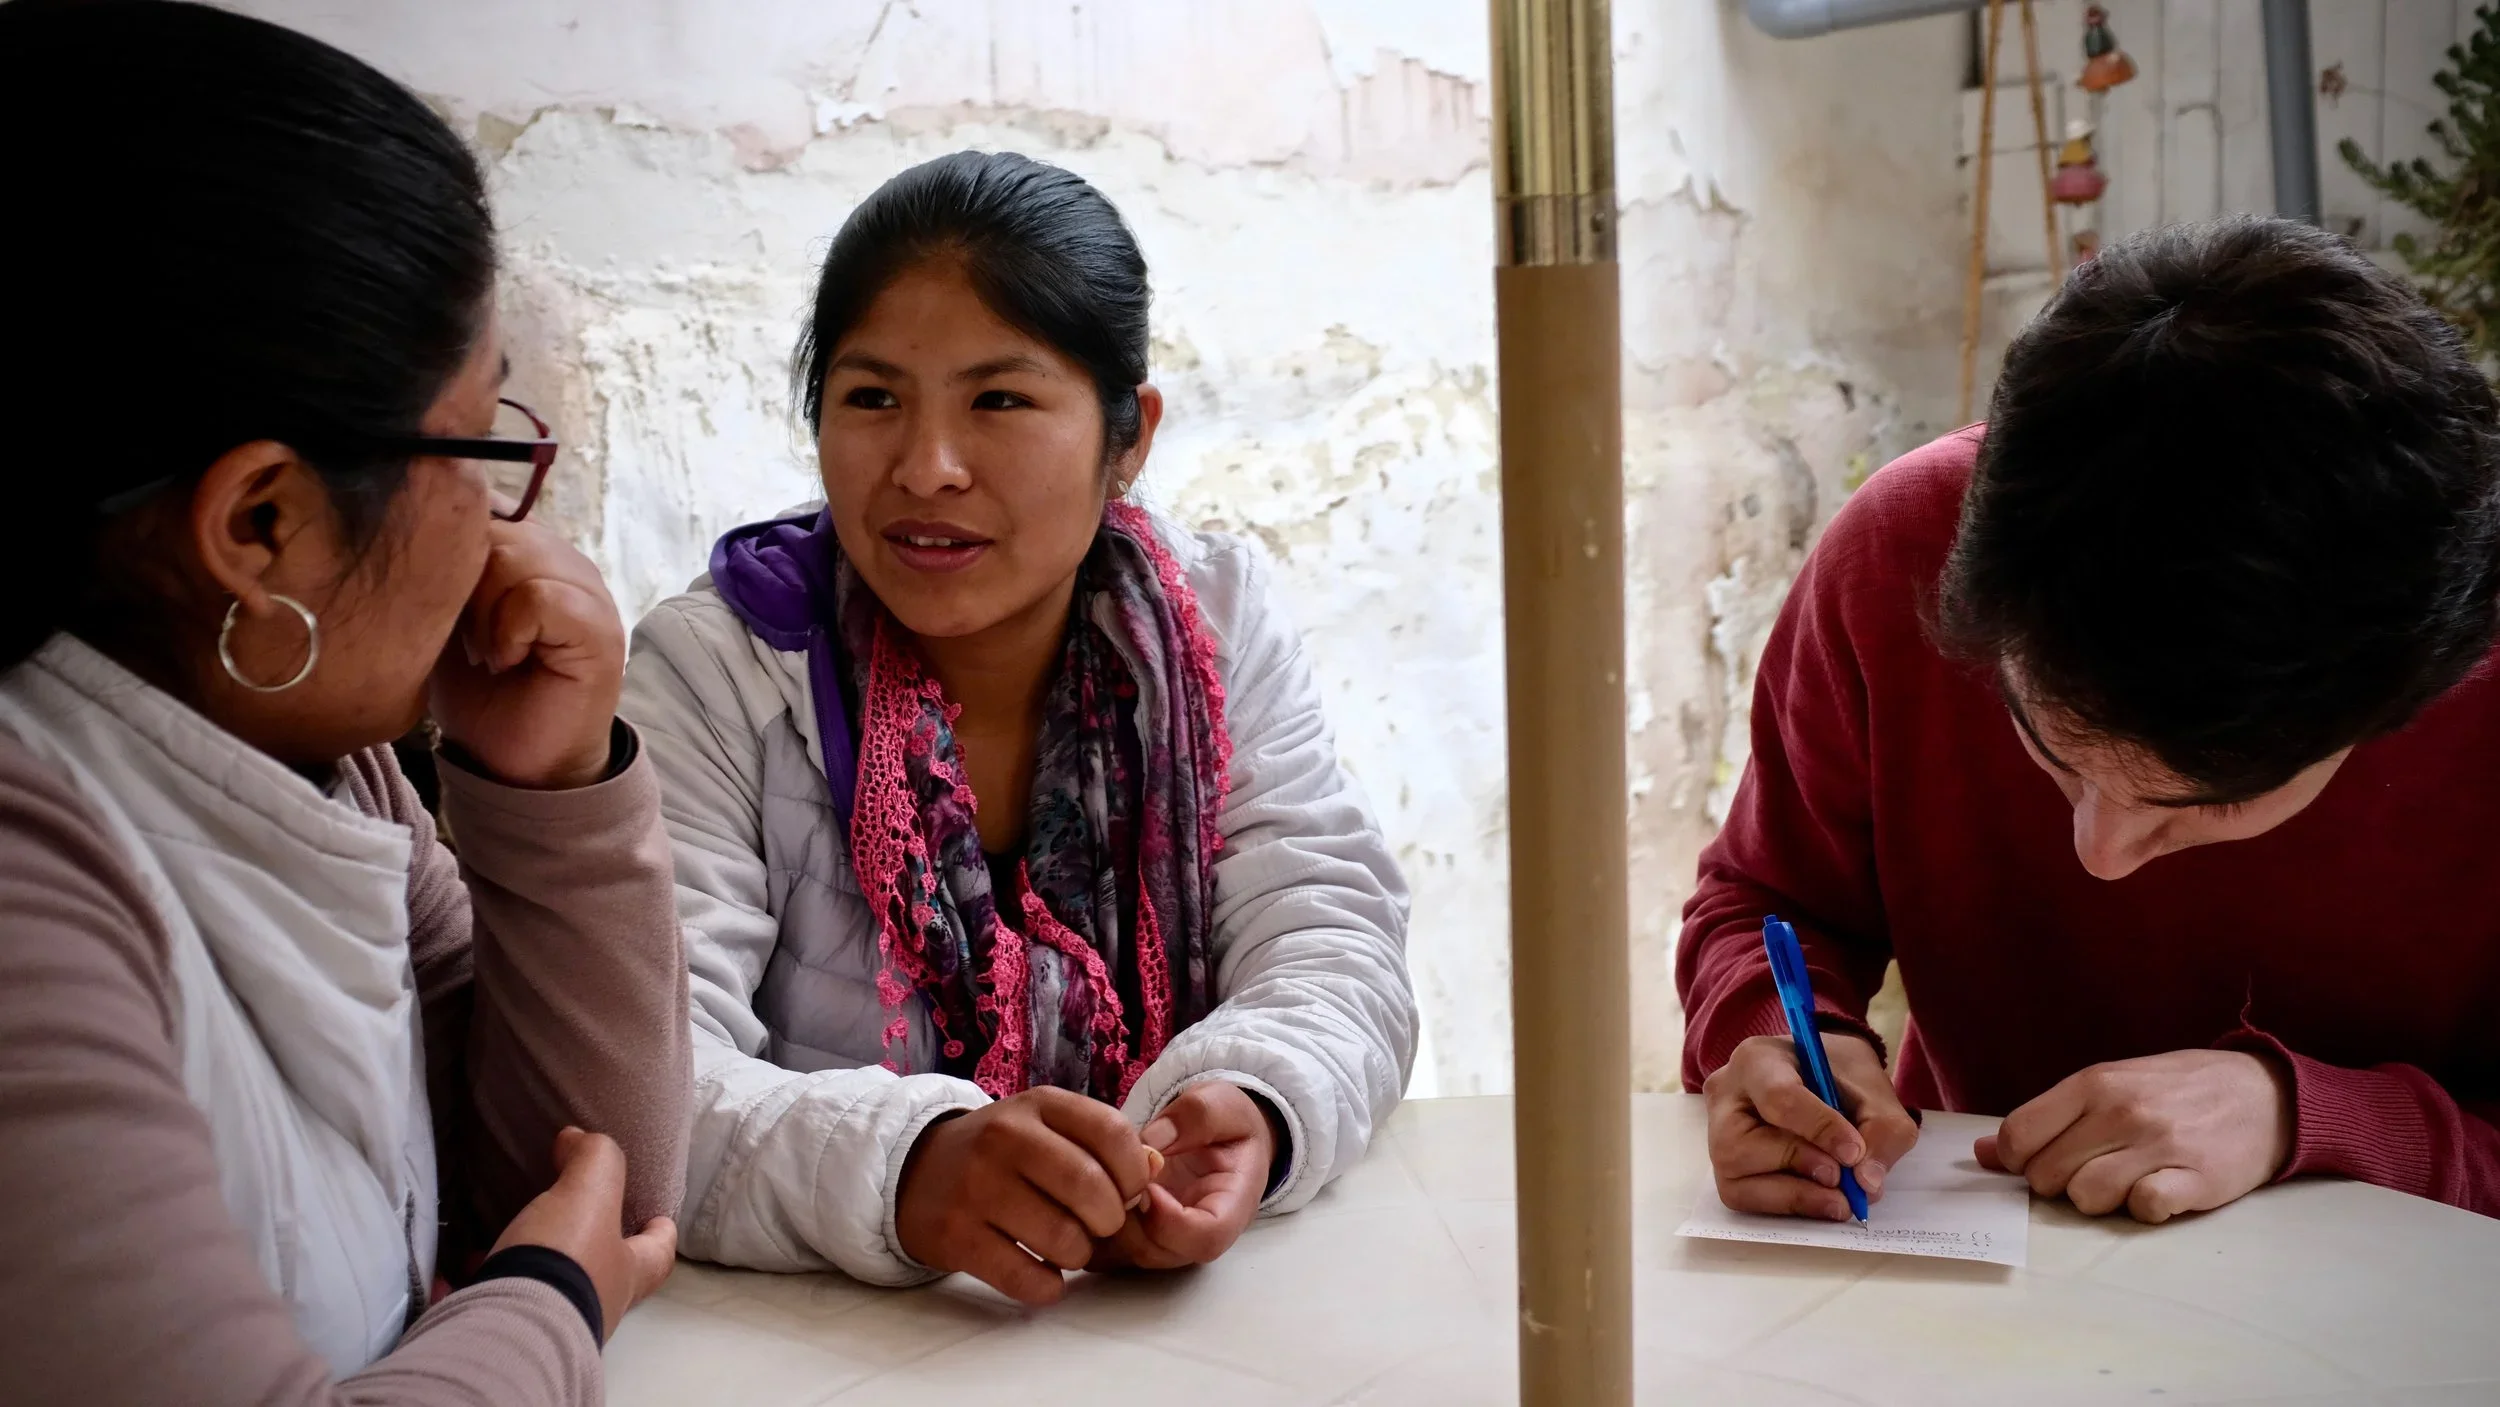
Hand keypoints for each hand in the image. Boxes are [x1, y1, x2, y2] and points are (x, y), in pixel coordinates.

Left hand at [428, 517, 623, 789]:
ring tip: (488, 651)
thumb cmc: (479, 692)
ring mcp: (588, 590)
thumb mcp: (445, 616)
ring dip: (484, 610)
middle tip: (466, 639)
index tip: (441, 603)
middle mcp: (564, 559)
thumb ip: (442, 566)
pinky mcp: (599, 628)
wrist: (513, 763)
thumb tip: (413, 522)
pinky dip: (509, 632)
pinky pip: (540, 596)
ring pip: (515, 554)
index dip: (452, 546)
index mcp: (530, 550)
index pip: (484, 505)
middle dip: (463, 582)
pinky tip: (507, 661)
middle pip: (494, 525)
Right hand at [490, 1127, 678, 1340]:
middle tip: (570, 1219)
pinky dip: (478, 1284)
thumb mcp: (589, 1194)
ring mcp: (550, 1321)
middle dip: (589, 1247)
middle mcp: (596, 1304)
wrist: (507, 1329)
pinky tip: (457, 1267)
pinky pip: (492, 1302)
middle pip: (603, 1273)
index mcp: (626, 1273)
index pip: (659, 1253)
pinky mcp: (503, 1330)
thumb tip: (578, 1139)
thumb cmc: (564, 1259)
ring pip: (545, 1288)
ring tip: (504, 1240)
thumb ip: (594, 1160)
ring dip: (530, 1265)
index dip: (661, 1233)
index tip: (660, 1217)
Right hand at [896, 1087, 1154, 1305]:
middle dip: (1110, 1220)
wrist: (915, 1172)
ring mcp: (977, 1187)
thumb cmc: (1001, 1153)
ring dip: (1079, 1255)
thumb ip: (1101, 1144)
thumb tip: (1155, 1170)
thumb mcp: (1047, 1127)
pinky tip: (1043, 1274)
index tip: (1128, 1191)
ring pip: (1063, 1239)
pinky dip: (1047, 1286)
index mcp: (1038, 1105)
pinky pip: (1026, 1278)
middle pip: (1091, 1189)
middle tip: (1099, 1226)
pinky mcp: (957, 1237)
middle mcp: (1005, 1138)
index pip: (1112, 1132)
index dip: (1135, 1172)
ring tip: (1067, 1247)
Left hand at [1089, 1082, 1277, 1271]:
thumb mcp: (1222, 1104)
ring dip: (1100, 1218)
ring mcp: (1162, 1244)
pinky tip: (1086, 1186)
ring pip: (1121, 1256)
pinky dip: (1083, 1224)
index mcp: (1230, 1207)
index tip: (1148, 1183)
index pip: (1206, 1237)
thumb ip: (1196, 1116)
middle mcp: (1195, 1237)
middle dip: (1126, 1216)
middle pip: (1157, 1253)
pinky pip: (1100, 1250)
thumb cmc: (1225, 1125)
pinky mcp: (1132, 1242)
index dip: (1170, 1219)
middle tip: (1112, 1174)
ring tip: (1099, 1175)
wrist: (1218, 1139)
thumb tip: (1151, 1141)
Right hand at [1704, 1031, 1920, 1220]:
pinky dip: (1786, 1205)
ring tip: (1838, 1195)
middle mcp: (1726, 1097)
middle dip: (1797, 1167)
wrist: (1827, 1081)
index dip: (1818, 1130)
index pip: (1778, 1097)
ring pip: (1735, 1180)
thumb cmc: (1843, 1080)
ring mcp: (1717, 1135)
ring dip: (1794, 1195)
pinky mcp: (1726, 1169)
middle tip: (1842, 1179)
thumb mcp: (1877, 1092)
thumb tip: (1866, 1184)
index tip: (1855, 1153)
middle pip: (1739, 1146)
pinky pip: (1742, 1198)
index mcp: (1758, 1059)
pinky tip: (1819, 1199)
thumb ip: (1882, 1132)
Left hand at [1976, 1048, 2291, 1223]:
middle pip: (2046, 1174)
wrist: (2265, 1093)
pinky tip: (2157, 1191)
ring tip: (2124, 1180)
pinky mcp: (2196, 1179)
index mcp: (2093, 1084)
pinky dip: (2143, 1209)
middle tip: (2090, 1170)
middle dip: (2057, 1183)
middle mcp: (2121, 1112)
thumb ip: (2047, 1117)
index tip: (2038, 1163)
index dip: (2016, 1161)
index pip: (2018, 1135)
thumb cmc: (2175, 1090)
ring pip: (2087, 1197)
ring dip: (2098, 1200)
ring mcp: (2159, 1145)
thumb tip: (1982, 1153)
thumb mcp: (2108, 1085)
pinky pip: (2143, 1208)